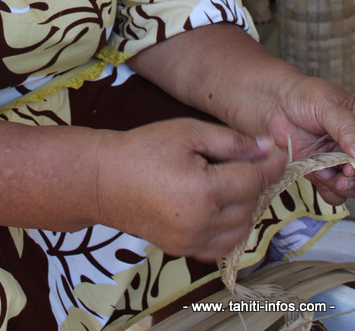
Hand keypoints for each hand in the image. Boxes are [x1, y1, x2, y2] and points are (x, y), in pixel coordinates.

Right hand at [94, 118, 285, 261]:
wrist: (104, 180)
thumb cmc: (143, 149)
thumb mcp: (187, 132)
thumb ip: (231, 142)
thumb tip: (266, 147)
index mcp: (204, 191)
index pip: (254, 179)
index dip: (269, 163)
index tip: (278, 151)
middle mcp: (202, 223)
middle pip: (250, 203)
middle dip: (255, 180)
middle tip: (247, 159)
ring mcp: (192, 241)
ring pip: (241, 229)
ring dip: (246, 205)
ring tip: (232, 181)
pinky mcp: (183, 250)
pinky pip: (222, 245)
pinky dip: (231, 228)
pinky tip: (221, 205)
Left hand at [266, 72, 354, 204]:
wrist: (276, 104)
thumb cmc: (303, 96)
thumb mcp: (327, 106)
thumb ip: (345, 127)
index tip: (351, 164)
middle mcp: (352, 147)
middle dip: (354, 177)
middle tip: (343, 174)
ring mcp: (338, 161)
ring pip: (351, 186)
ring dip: (342, 186)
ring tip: (326, 173)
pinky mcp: (321, 172)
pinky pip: (333, 192)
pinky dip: (329, 190)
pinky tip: (319, 176)